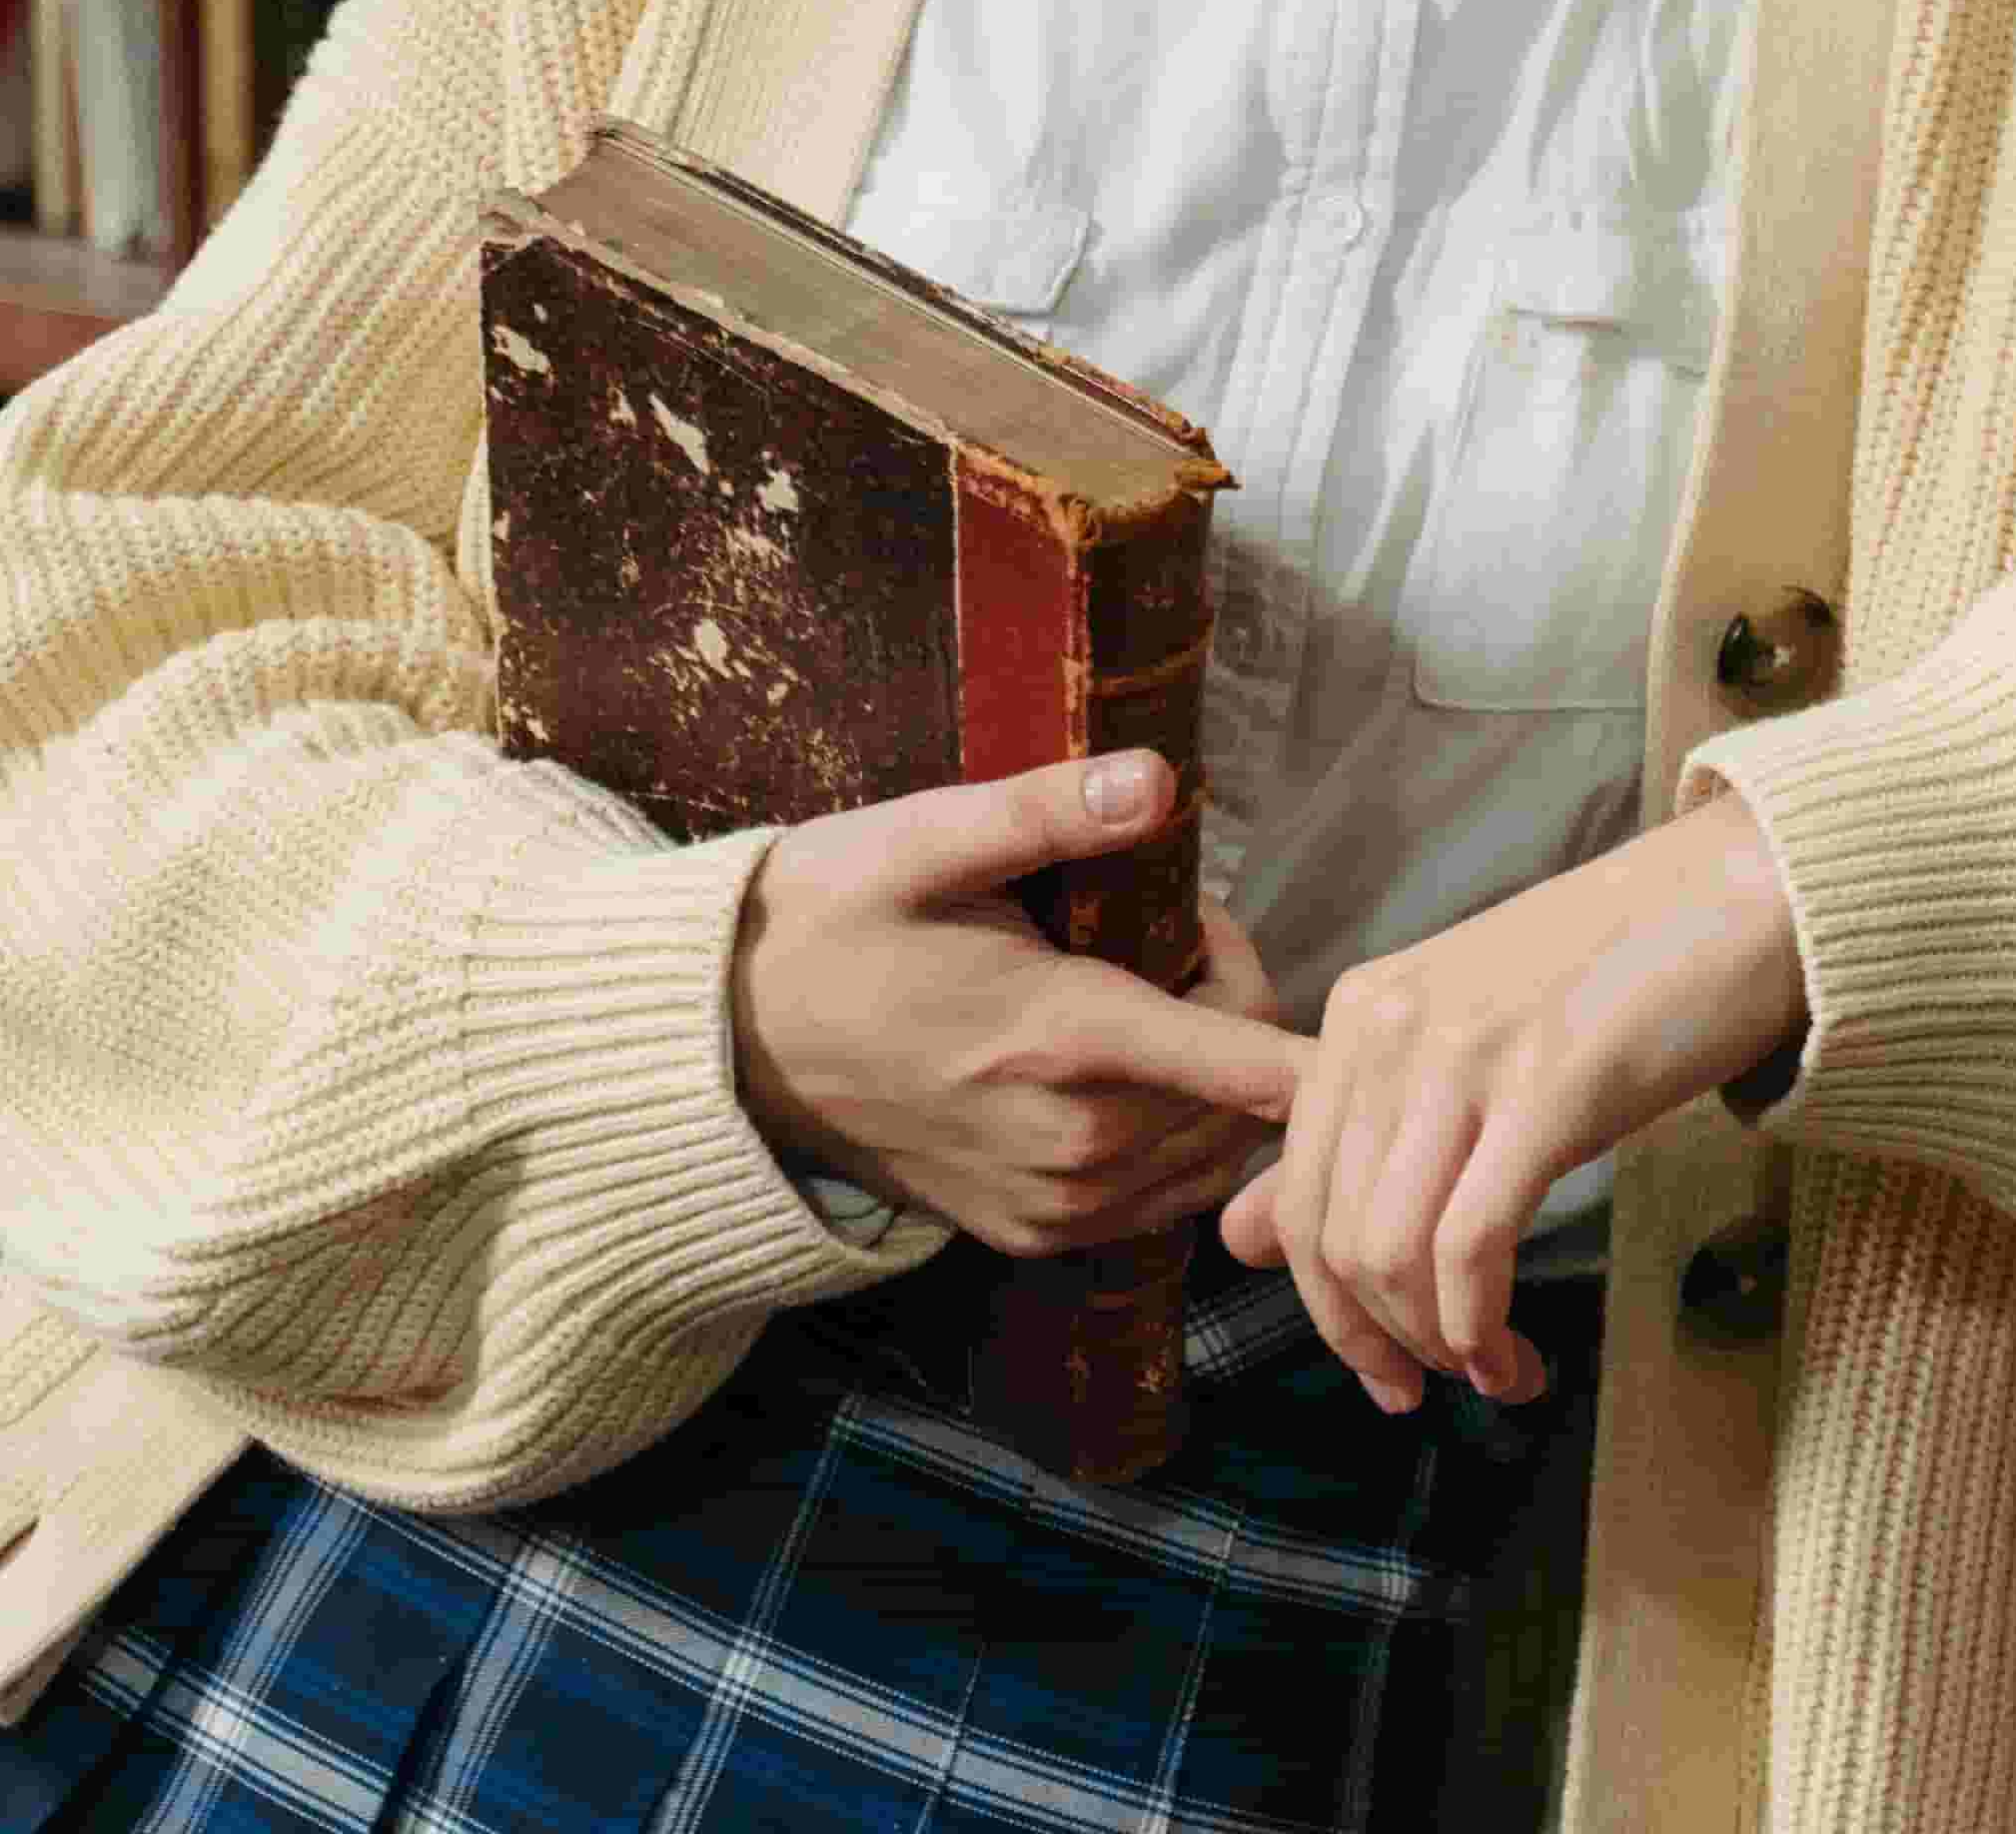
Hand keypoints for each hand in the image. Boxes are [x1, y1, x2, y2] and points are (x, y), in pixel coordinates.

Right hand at [729, 751, 1313, 1255]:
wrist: (726, 1048)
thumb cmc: (829, 925)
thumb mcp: (919, 841)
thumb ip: (1046, 812)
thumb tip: (1157, 780)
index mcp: (1065, 1041)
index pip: (1255, 1061)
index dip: (1289, 1001)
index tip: (1230, 937)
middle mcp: (1077, 1145)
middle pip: (1248, 1092)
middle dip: (1227, 1002)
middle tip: (1148, 929)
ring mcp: (1057, 1205)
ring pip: (1217, 1152)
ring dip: (1209, 1078)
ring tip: (1129, 993)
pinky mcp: (1036, 1234)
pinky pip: (1163, 1198)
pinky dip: (1173, 1137)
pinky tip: (1114, 1068)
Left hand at [1218, 793, 1809, 1412]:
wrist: (1744, 897)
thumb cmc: (1615, 976)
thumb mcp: (1463, 1043)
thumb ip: (1353, 1137)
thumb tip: (1239, 1237)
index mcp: (1361, 1014)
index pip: (1297, 1193)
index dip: (1329, 1308)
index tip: (1384, 1368)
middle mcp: (1391, 1028)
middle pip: (1333, 1237)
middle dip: (1378, 1341)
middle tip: (1433, 1388)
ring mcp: (1467, 1054)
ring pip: (1390, 1252)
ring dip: (1437, 1344)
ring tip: (1495, 1371)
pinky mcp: (1549, 1087)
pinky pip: (1471, 1244)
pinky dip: (1479, 1325)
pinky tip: (1512, 1350)